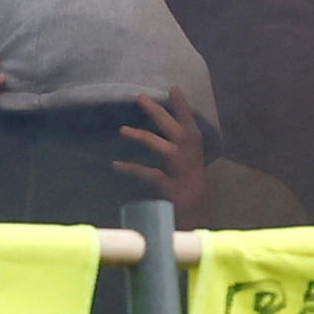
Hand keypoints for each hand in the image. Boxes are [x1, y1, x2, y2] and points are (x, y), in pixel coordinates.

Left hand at [109, 89, 212, 220]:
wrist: (197, 226)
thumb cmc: (190, 197)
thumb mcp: (189, 172)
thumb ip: (178, 153)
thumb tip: (159, 134)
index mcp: (197, 154)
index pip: (191, 124)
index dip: (183, 107)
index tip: (174, 88)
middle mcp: (193, 160)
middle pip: (176, 130)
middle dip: (158, 112)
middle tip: (140, 97)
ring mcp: (183, 174)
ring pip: (162, 148)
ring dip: (142, 136)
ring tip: (122, 130)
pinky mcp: (172, 190)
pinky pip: (149, 174)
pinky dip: (131, 169)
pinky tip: (116, 165)